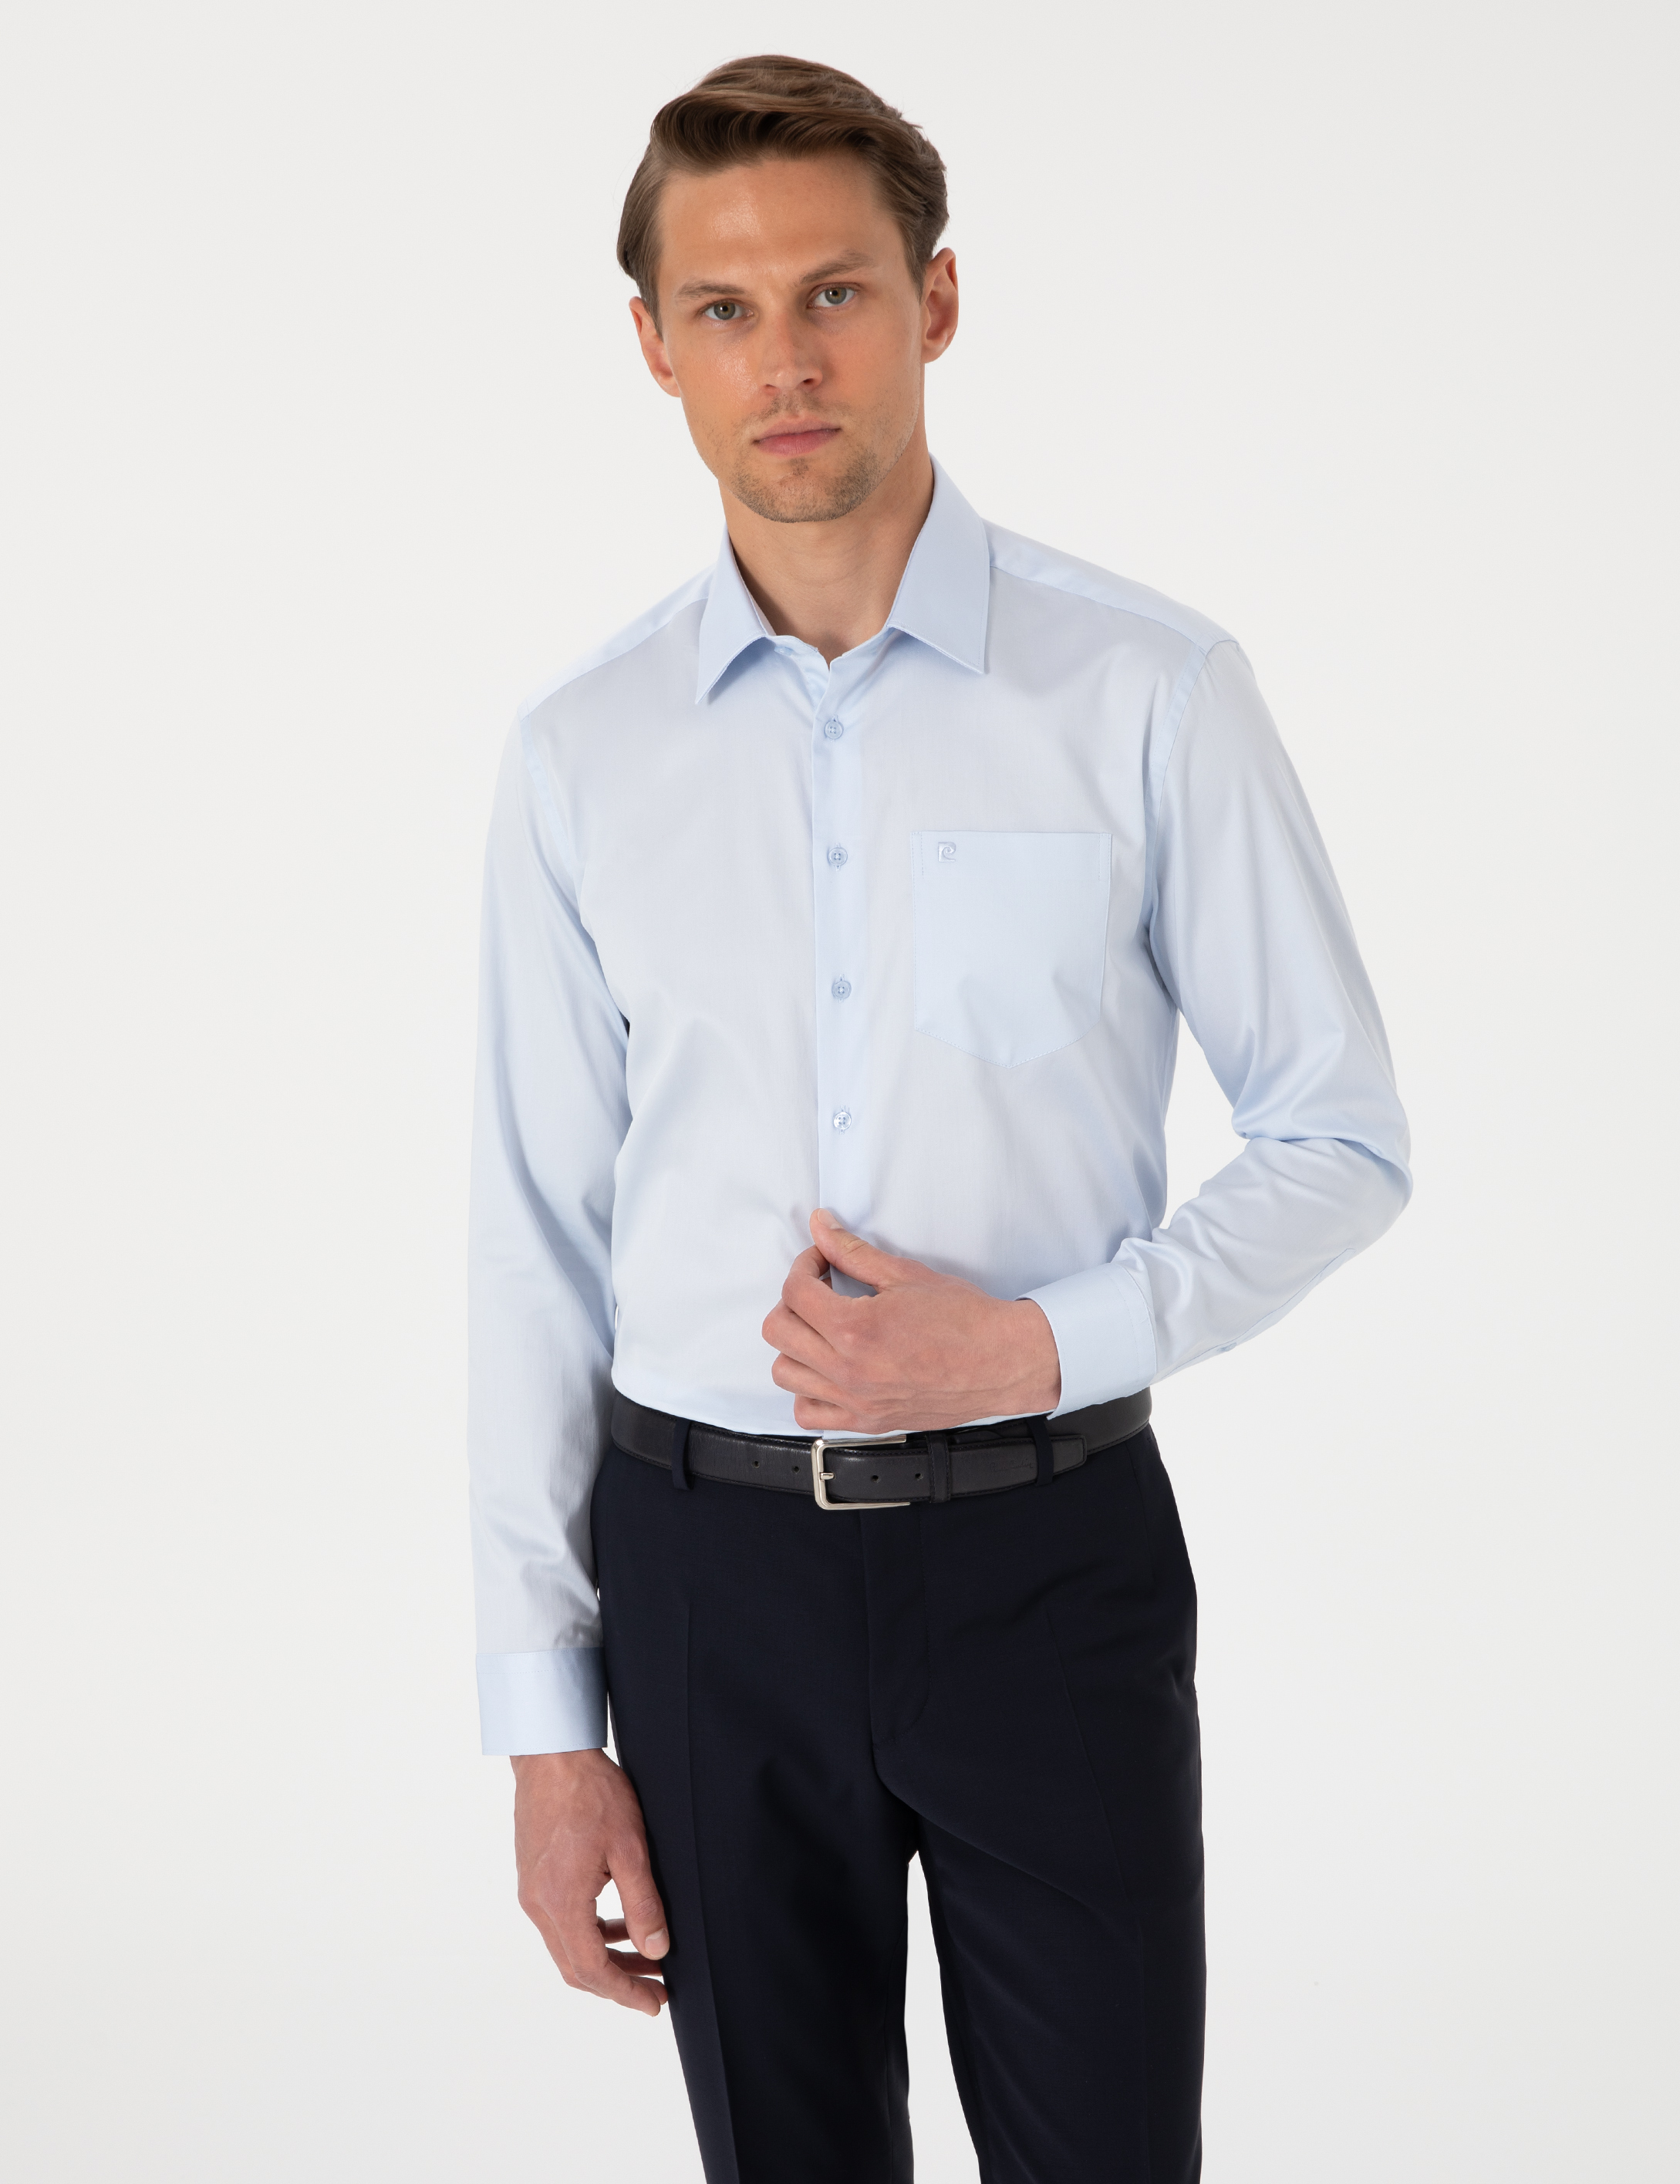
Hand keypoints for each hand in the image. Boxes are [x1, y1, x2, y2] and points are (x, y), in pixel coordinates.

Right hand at [511, 1748, 669, 2016]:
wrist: (552, 1754)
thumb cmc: (591, 1793)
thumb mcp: (630, 1848)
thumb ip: (644, 1903)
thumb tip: (656, 1950)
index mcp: (561, 1902)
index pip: (592, 1970)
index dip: (625, 1992)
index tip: (655, 2003)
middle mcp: (539, 1904)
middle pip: (575, 1967)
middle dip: (618, 1983)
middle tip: (656, 1989)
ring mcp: (532, 1891)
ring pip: (567, 1946)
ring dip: (605, 1958)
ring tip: (646, 1956)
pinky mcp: (533, 1876)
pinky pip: (560, 1921)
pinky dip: (590, 1933)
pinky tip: (617, 1923)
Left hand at [761, 1209, 1061, 1433]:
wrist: (1002, 1362)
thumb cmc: (965, 1321)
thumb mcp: (905, 1275)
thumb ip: (853, 1252)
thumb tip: (822, 1227)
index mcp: (856, 1330)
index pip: (795, 1291)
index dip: (804, 1265)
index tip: (822, 1261)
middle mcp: (849, 1371)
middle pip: (779, 1330)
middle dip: (793, 1300)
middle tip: (819, 1289)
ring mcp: (856, 1401)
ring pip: (785, 1373)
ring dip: (795, 1344)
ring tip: (822, 1328)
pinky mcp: (867, 1422)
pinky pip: (809, 1413)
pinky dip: (808, 1391)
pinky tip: (828, 1370)